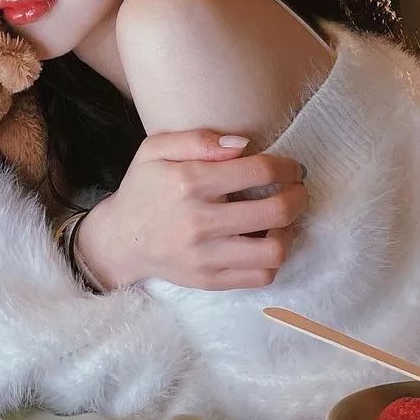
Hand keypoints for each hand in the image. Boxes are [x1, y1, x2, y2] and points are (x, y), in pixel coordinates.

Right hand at [75, 129, 306, 291]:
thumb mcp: (155, 149)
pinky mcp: (210, 280)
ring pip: (274, 251)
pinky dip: (272, 259)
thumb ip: (197, 139)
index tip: (292, 168)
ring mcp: (206, 256)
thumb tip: (242, 145)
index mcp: (189, 183)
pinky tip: (264, 242)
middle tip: (297, 190)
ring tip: (282, 220)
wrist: (121, 240)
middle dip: (298, 196)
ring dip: (289, 231)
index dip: (286, 166)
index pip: (258, 171)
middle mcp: (200, 221)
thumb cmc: (144, 189)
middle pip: (276, 211)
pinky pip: (261, 276)